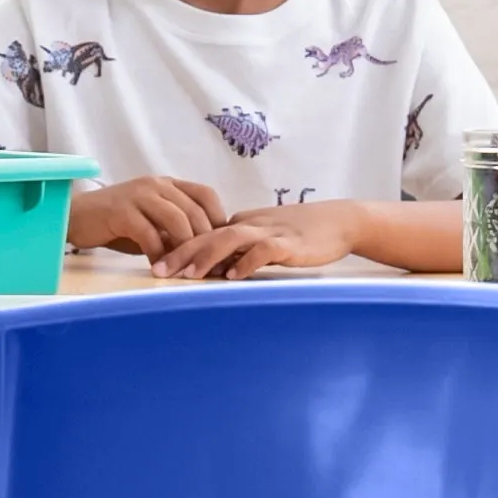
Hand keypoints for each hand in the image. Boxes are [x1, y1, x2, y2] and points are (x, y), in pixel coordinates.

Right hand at [68, 174, 230, 260]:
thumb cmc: (118, 224)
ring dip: (185, 248)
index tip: (222, 246)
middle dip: (205, 241)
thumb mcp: (153, 223)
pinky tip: (158, 269)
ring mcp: (139, 195)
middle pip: (195, 210)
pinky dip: (157, 253)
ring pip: (176, 220)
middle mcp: (157, 185)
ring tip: (187, 270)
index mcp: (168, 185)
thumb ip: (176, 231)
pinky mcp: (121, 211)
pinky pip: (148, 233)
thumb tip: (206, 252)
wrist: (77, 217)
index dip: (219, 220)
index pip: (206, 195)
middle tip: (210, 266)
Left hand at [153, 200, 364, 280]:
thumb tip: (217, 271)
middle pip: (208, 236)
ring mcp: (269, 232)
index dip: (178, 250)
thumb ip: (242, 252)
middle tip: (157, 272)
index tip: (156, 266)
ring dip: (206, 257)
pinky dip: (246, 262)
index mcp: (242, 224)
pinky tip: (233, 277)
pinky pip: (263, 250)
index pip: (203, 234)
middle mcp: (250, 225)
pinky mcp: (289, 243)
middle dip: (181, 254)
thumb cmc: (303, 234)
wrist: (341, 221)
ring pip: (230, 240)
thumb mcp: (266, 240)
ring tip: (187, 275)